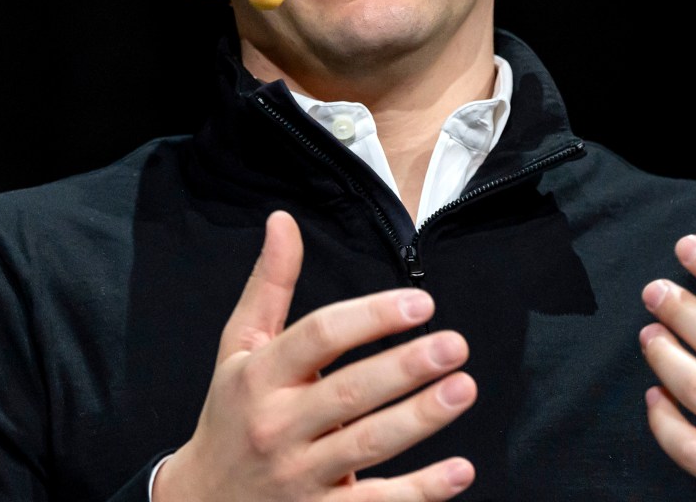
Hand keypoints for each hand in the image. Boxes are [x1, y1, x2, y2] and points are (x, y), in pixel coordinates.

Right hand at [154, 210, 477, 500]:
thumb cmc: (232, 415)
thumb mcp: (240, 348)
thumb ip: (269, 285)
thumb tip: (283, 221)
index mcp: (260, 377)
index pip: (317, 338)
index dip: (370, 317)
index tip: (419, 301)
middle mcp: (278, 426)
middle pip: (348, 393)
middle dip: (404, 367)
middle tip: (453, 344)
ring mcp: (300, 476)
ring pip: (367, 445)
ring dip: (420, 418)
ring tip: (463, 388)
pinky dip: (421, 491)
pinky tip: (461, 470)